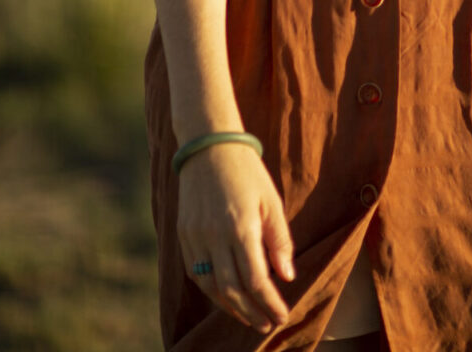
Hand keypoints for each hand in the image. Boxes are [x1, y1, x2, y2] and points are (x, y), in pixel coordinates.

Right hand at [178, 142, 295, 334]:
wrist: (209, 147)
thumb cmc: (247, 172)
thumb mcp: (271, 201)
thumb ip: (279, 240)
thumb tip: (287, 277)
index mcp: (240, 226)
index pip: (256, 279)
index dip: (269, 302)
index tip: (282, 315)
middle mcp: (214, 236)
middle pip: (232, 290)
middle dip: (251, 312)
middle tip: (267, 324)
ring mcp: (195, 237)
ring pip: (211, 287)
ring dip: (231, 307)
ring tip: (249, 316)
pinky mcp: (184, 236)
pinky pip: (196, 273)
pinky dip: (212, 290)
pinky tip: (226, 296)